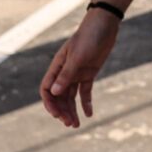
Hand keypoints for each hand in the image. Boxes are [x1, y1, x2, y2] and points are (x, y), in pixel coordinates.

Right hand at [41, 8, 118, 126]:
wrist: (104, 26)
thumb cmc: (89, 38)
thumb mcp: (78, 57)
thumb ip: (66, 75)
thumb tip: (54, 93)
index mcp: (57, 66)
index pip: (47, 89)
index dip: (50, 103)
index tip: (57, 115)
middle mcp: (64, 72)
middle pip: (59, 96)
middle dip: (62, 111)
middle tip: (70, 124)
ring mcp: (77, 73)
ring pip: (71, 96)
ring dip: (72, 110)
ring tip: (76, 125)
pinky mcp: (88, 73)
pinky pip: (84, 92)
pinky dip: (86, 103)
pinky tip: (89, 114)